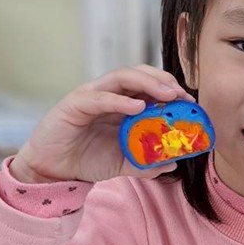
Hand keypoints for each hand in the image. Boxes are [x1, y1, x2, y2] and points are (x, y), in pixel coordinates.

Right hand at [11, 65, 193, 183]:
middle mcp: (108, 95)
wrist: (53, 171)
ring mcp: (91, 96)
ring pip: (121, 77)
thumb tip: (173, 162)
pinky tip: (137, 107)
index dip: (170, 89)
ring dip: (147, 83)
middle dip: (163, 80)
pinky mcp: (75, 104)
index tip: (190, 103)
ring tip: (166, 94)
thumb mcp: (123, 164)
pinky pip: (100, 97)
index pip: (148, 86)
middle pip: (138, 74)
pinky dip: (120, 100)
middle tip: (181, 95)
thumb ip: (146, 163)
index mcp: (121, 104)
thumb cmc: (86, 160)